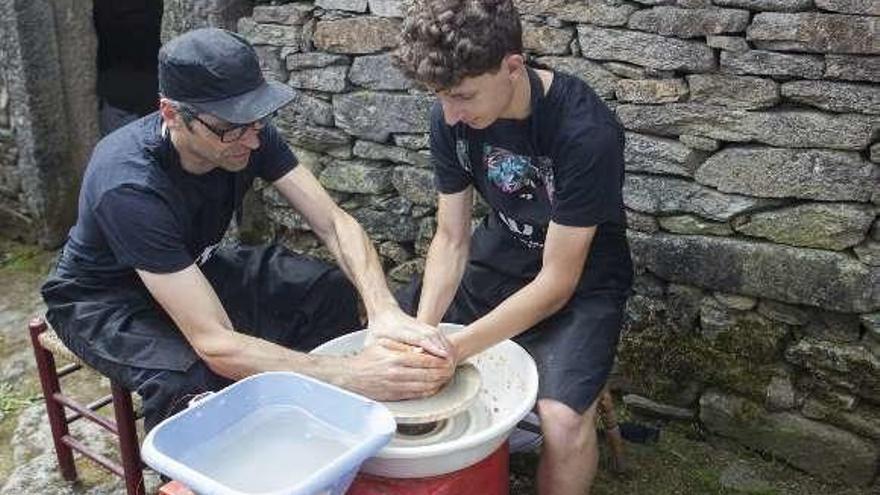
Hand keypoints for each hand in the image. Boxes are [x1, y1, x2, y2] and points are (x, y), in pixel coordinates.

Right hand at [341, 339, 455, 400]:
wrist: (350, 377)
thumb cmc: (366, 360)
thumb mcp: (383, 345)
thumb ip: (402, 346)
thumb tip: (420, 348)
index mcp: (396, 358)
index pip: (424, 360)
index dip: (439, 359)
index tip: (447, 358)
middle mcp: (397, 373)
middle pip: (428, 374)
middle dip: (442, 372)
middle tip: (451, 369)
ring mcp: (396, 386)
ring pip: (424, 386)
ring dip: (438, 383)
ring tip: (446, 378)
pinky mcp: (394, 396)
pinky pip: (416, 395)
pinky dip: (428, 392)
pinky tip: (434, 388)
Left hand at [366, 308, 453, 358]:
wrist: (383, 312)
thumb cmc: (378, 330)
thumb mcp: (373, 341)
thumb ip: (379, 353)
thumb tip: (382, 365)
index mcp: (398, 330)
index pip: (418, 337)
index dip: (431, 346)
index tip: (441, 354)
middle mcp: (411, 326)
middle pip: (431, 335)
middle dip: (442, 348)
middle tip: (450, 361)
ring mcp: (418, 325)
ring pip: (435, 333)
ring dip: (444, 345)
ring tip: (451, 359)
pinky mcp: (422, 326)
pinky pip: (435, 333)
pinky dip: (442, 342)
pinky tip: (447, 352)